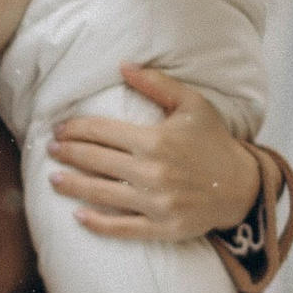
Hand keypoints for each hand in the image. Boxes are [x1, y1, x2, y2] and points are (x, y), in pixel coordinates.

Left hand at [47, 65, 262, 241]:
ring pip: (100, 194)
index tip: (59, 130)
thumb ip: (156, 83)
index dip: (75, 129)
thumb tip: (122, 64)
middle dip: (67, 154)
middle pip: (94, 161)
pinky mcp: (162, 227)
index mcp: (154, 139)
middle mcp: (151, 172)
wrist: (242, 186)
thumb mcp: (192, 104)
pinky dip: (97, 224)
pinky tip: (78, 216)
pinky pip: (121, 228)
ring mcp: (155, 202)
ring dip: (72, 186)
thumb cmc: (214, 141)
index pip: (101, 132)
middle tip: (50, 150)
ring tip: (53, 180)